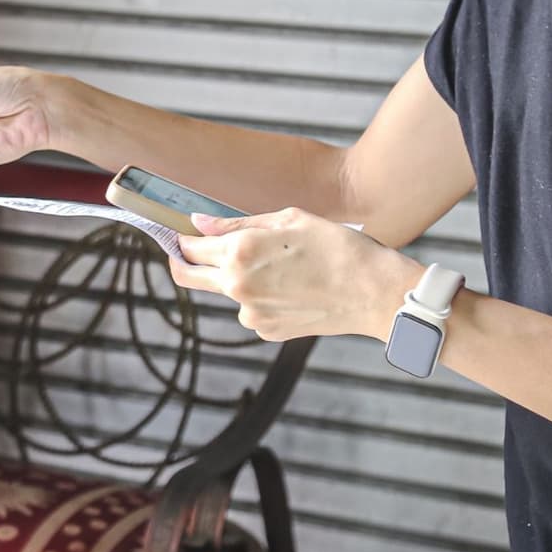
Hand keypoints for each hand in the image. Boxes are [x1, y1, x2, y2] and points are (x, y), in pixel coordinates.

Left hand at [174, 208, 419, 342]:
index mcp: (241, 251)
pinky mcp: (266, 330)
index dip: (179, 239)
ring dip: (236, 278)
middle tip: (186, 251)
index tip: (177, 234)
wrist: (373, 293)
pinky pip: (251, 309)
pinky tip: (292, 287)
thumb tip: (199, 223)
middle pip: (188, 276)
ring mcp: (250, 313)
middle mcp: (238, 285)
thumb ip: (236, 223)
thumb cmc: (337, 248)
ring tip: (278, 266)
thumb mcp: (289, 220)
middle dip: (181, 262)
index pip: (189, 247)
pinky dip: (261, 296)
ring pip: (226, 291)